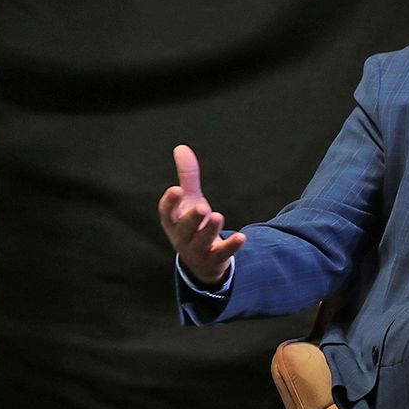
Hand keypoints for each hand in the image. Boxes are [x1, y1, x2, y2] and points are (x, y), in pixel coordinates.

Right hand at [158, 144, 246, 286]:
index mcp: (173, 222)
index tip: (176, 189)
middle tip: (202, 207)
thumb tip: (181, 147)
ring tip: (218, 217)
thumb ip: (187, 176)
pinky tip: (241, 237)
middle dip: (192, 218)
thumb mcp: (190, 200)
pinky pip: (221, 255)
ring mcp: (197, 251)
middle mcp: (182, 237)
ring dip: (209, 230)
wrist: (200, 261)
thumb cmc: (192, 224)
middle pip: (185, 228)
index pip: (167, 213)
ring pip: (202, 242)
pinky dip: (231, 246)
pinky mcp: (213, 260)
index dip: (170, 202)